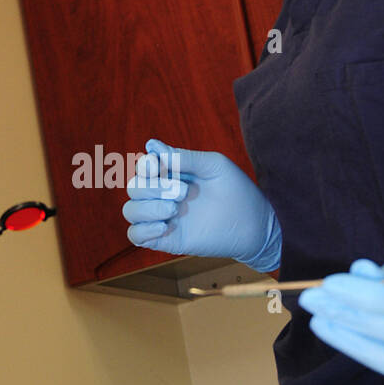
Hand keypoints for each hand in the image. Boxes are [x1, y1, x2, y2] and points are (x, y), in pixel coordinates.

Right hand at [122, 139, 281, 269]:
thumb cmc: (236, 190)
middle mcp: (163, 195)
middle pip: (134, 187)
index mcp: (172, 174)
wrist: (253, 224)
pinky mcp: (165, 239)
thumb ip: (183, 157)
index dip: (145, 166)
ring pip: (130, 210)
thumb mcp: (213, 166)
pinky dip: (142, 230)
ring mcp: (163, 217)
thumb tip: (151, 145)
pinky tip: (165, 226)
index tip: (158, 166)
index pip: (143, 167)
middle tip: (183, 192)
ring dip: (147, 208)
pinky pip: (135, 235)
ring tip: (174, 210)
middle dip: (153, 188)